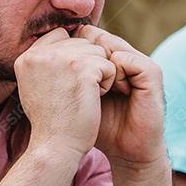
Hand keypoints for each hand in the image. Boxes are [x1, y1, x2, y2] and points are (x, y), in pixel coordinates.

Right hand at [14, 28, 115, 158]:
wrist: (55, 146)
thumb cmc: (51, 122)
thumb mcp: (36, 85)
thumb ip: (45, 62)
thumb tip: (64, 39)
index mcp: (27, 56)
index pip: (61, 36)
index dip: (74, 56)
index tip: (68, 83)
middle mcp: (41, 53)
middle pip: (82, 43)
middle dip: (88, 66)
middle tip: (75, 93)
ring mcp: (62, 58)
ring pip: (98, 52)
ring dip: (98, 74)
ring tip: (83, 96)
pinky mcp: (83, 68)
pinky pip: (109, 65)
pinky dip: (107, 83)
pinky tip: (93, 100)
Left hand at [75, 26, 166, 172]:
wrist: (127, 149)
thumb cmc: (99, 127)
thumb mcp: (76, 96)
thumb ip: (62, 75)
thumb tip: (34, 57)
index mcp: (108, 59)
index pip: (87, 36)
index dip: (71, 50)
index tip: (61, 75)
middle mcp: (125, 56)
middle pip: (97, 37)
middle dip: (81, 59)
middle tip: (73, 82)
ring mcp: (139, 62)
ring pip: (110, 45)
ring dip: (95, 68)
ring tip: (91, 90)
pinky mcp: (152, 73)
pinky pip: (126, 60)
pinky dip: (113, 74)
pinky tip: (107, 92)